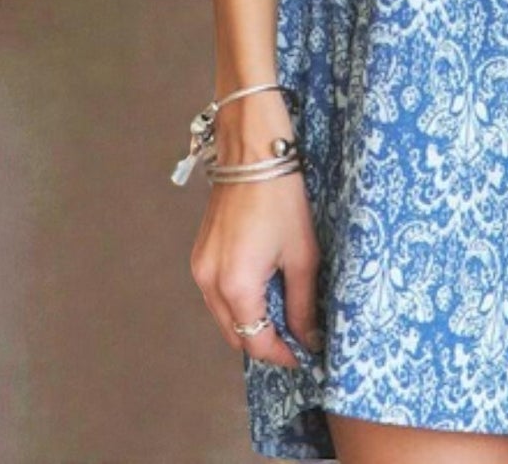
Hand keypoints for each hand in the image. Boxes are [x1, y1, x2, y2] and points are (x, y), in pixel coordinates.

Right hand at [190, 171, 324, 369]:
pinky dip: (238, 302)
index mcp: (236, 286)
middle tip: (296, 336)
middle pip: (236, 334)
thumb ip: (302, 304)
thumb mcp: (302, 255)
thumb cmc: (281, 198)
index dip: (282, 355)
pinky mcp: (199, 255)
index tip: (304, 354)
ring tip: (283, 312)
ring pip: (224, 316)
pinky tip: (262, 288)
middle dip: (265, 341)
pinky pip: (217, 295)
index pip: (256, 342)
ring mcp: (200, 268)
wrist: (252, 153)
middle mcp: (209, 283)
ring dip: (251, 322)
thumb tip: (307, 338)